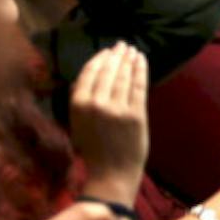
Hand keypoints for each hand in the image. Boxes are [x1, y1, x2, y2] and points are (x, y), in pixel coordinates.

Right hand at [71, 42, 148, 204]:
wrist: (112, 174)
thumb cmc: (94, 150)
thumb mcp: (77, 123)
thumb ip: (80, 100)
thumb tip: (88, 75)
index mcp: (78, 105)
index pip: (89, 73)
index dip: (100, 59)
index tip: (107, 51)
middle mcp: (97, 104)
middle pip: (108, 72)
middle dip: (116, 56)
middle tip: (122, 45)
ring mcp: (118, 108)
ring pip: (124, 77)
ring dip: (129, 60)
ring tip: (132, 50)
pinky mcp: (136, 114)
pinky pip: (139, 86)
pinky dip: (140, 70)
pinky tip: (141, 60)